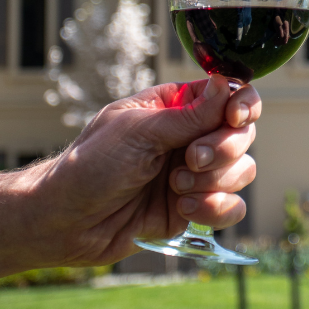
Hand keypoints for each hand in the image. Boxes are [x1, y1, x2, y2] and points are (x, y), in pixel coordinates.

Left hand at [27, 75, 260, 266]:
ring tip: (175, 187)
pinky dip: (215, 209)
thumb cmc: (90, 165)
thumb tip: (225, 86)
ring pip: (242, 171)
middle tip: (190, 159)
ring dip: (214, 181)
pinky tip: (184, 209)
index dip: (242, 105)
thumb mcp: (138, 132)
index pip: (229, 95)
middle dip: (223, 148)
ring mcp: (196, 174)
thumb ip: (189, 115)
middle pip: (242, 134)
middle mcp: (191, 137)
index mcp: (176, 107)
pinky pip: (232, 207)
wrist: (66, 222)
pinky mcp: (194, 207)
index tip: (234, 117)